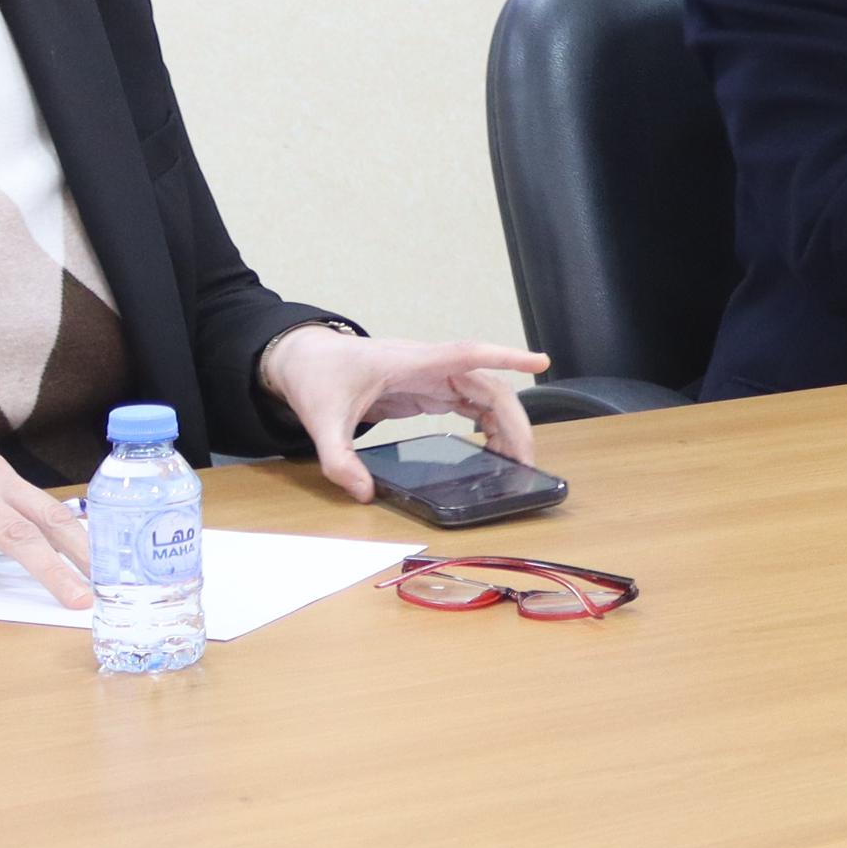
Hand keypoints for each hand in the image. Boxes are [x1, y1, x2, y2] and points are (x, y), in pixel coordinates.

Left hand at [258, 326, 549, 502]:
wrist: (305, 359)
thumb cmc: (317, 377)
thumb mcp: (321, 421)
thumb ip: (339, 459)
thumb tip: (363, 492)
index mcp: (410, 364)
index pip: (467, 355)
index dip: (506, 357)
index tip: (541, 363)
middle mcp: (430, 367)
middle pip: (488, 386)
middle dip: (514, 421)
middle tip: (526, 462)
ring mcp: (432, 377)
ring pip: (486, 395)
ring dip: (506, 426)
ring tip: (515, 463)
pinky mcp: (429, 390)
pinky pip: (471, 404)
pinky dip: (489, 425)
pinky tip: (493, 448)